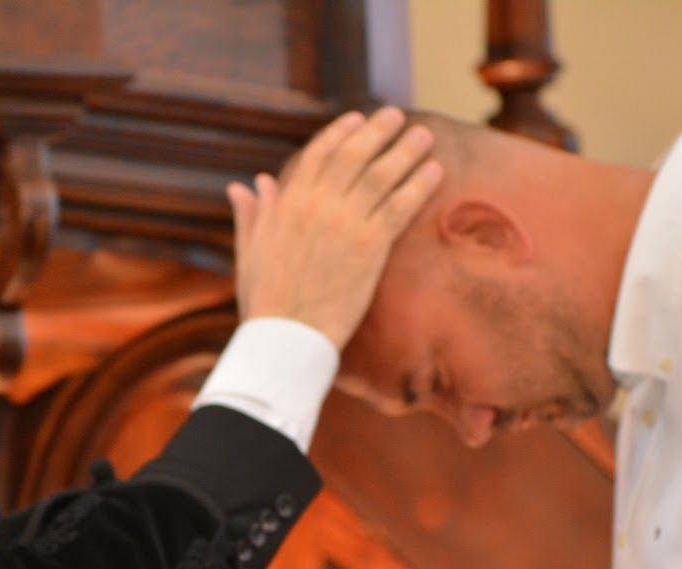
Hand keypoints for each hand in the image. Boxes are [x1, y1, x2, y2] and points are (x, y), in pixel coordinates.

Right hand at [228, 106, 441, 349]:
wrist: (286, 338)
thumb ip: (253, 214)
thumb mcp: (251, 252)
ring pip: (382, 174)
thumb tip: (247, 184)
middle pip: (354, 155)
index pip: (318, 154)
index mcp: (287, 204)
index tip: (357, 119)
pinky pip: (400, 206)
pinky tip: (435, 171)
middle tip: (397, 116)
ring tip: (424, 135)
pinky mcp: (371, 246)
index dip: (340, 133)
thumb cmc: (266, 303)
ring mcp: (346, 223)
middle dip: (378, 131)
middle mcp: (317, 205)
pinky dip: (419, 185)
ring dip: (406, 150)